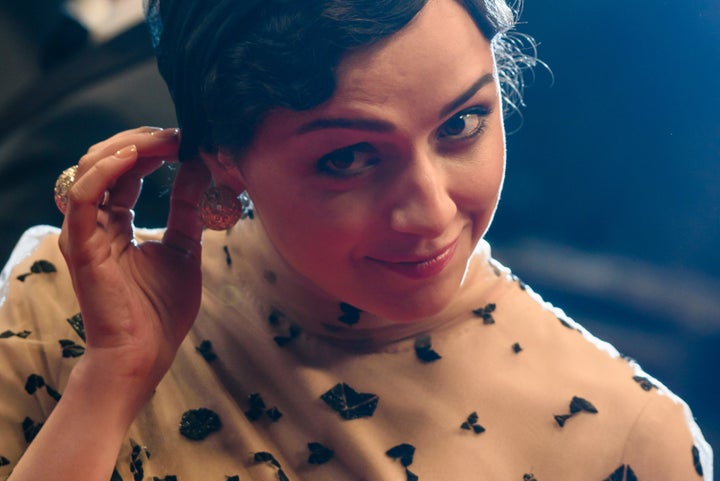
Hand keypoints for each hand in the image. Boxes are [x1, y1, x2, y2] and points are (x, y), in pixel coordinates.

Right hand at [58, 127, 209, 405]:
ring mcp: (84, 232)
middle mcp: (95, 222)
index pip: (128, 171)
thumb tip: (199, 166)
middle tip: (179, 133)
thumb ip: (187, 206)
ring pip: (90, 169)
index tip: (188, 138)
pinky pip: (83, 196)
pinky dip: (106, 169)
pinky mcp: (81, 245)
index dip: (155, 149)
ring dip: (127, 146)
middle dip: (143, 141)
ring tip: (163, 139)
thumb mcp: (184, 246)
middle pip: (107, 161)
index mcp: (116, 222)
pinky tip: (135, 155)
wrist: (146, 353)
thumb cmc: (162, 309)